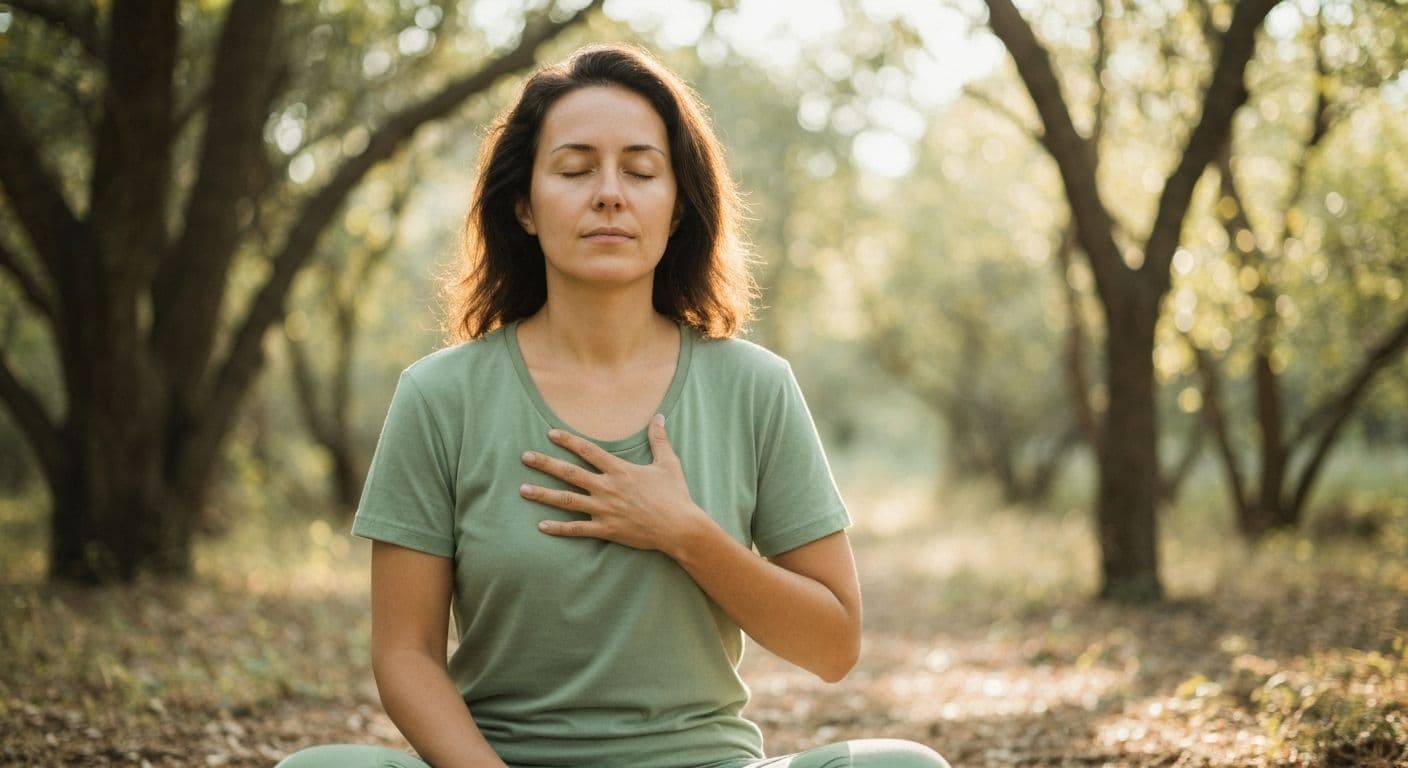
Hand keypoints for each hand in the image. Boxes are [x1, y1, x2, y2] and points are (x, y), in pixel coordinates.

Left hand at [520, 414, 703, 552]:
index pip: (588, 451)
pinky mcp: (606, 530)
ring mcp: (604, 510)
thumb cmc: (675, 495)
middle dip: (545, 464)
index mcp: (620, 470)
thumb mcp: (669, 463)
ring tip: (522, 489)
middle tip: (525, 457)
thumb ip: (659, 439)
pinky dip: (558, 528)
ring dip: (543, 494)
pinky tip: (540, 526)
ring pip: (566, 501)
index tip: (550, 433)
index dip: (568, 441)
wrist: (680, 527)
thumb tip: (659, 417)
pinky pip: (577, 529)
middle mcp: (607, 488)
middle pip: (569, 473)